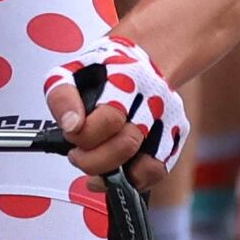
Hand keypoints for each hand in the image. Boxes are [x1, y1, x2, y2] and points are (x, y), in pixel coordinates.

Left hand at [49, 39, 187, 178]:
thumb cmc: (103, 71)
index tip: (70, 133)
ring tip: (95, 170)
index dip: (83, 135)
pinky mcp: (176, 135)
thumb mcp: (72, 72)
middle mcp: (154, 98)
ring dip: (113, 175)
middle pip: (127, 145)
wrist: (142, 59)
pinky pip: (158, 171)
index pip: (110, 119)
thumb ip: (63, 97)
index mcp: (128, 77)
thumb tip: (72, 126)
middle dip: (92, 160)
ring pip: (148, 166)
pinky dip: (133, 180)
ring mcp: (169, 119)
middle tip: (77, 154)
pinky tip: (115, 175)